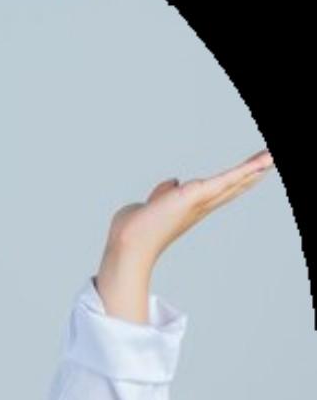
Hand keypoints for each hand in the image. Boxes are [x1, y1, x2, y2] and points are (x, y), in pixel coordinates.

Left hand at [104, 147, 275, 265]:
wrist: (127, 243)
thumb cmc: (134, 229)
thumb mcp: (153, 203)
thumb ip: (164, 193)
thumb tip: (174, 182)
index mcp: (191, 207)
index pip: (219, 190)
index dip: (237, 180)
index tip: (254, 170)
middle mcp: (200, 206)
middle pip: (233, 186)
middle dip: (254, 173)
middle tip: (271, 159)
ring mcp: (200, 201)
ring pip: (235, 181)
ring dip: (256, 168)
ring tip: (272, 156)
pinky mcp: (196, 195)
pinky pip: (227, 179)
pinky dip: (246, 170)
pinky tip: (263, 160)